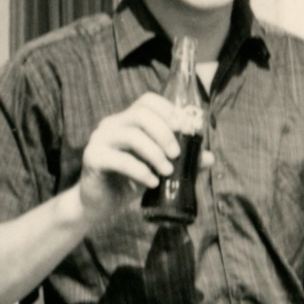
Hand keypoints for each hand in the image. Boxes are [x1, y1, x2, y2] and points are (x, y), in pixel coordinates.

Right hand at [76, 93, 205, 229]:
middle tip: (176, 155)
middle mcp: (111, 124)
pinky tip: (152, 183)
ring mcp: (100, 139)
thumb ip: (181, 160)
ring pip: (132, 135)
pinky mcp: (93, 157)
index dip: (167, 110)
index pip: (147, 100)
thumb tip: (210, 157)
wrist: (98, 203)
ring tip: (167, 172)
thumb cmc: (128, 180)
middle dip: (164, 133)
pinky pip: (120, 159)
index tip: (183, 129)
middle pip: (141, 114)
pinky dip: (141, 171)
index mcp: (127, 120)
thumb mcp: (157, 167)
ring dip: (155, 153)